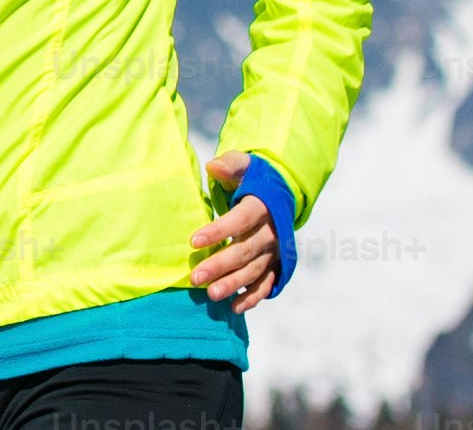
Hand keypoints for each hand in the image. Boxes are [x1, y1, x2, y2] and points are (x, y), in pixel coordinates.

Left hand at [186, 151, 277, 311]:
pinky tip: (234, 307)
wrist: (279, 194)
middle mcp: (271, 232)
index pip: (239, 220)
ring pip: (254, 271)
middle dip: (220, 265)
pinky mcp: (276, 264)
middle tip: (195, 277)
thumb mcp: (243, 166)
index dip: (218, 231)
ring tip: (211, 294)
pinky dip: (253, 297)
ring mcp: (274, 251)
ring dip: (233, 283)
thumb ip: (230, 166)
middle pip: (245, 251)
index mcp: (262, 206)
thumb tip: (213, 166)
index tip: (193, 242)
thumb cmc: (251, 179)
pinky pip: (266, 284)